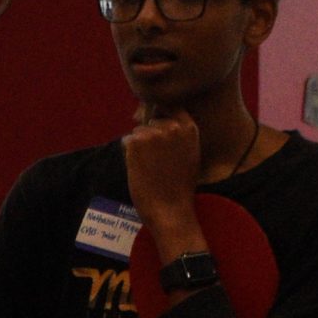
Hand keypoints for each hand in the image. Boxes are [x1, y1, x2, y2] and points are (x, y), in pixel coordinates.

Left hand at [121, 109, 201, 233]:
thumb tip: (158, 119)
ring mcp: (153, 133)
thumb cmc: (180, 187)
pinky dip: (129, 153)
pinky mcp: (136, 142)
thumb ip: (179, 135)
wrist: (171, 209)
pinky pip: (127, 141)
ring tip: (150, 167)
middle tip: (157, 161)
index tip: (161, 135)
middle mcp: (172, 126)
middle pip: (152, 121)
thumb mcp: (190, 155)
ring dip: (139, 146)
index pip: (171, 107)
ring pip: (138, 131)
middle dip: (150, 136)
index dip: (162, 118)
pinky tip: (140, 168)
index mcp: (189, 128)